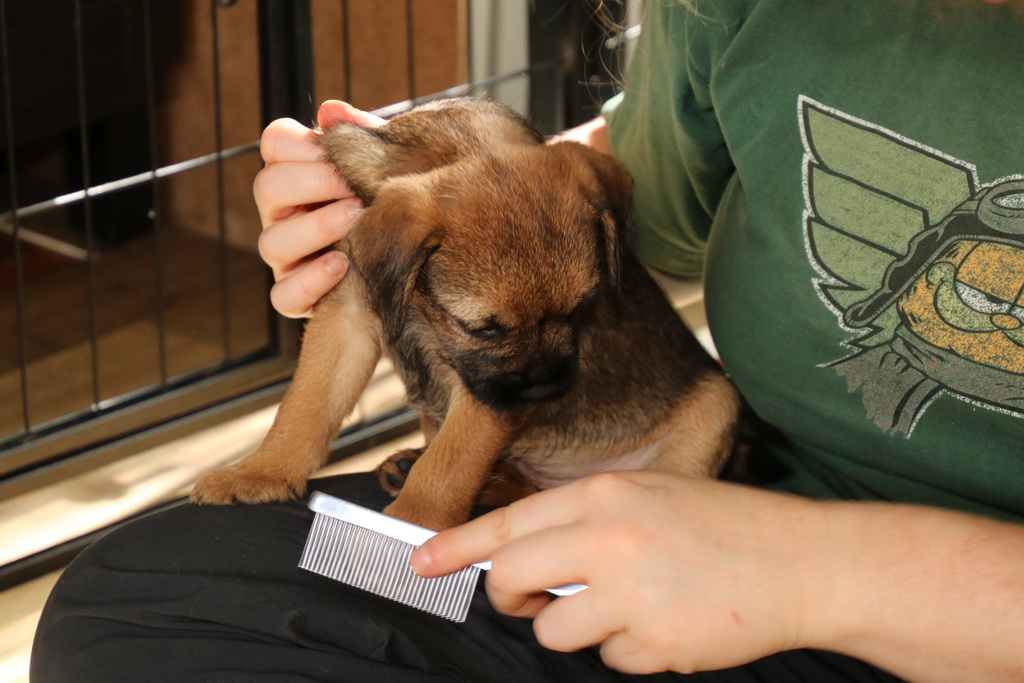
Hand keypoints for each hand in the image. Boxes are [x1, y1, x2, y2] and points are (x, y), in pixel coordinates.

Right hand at [254, 100, 383, 316]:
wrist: (416, 262)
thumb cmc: (392, 204)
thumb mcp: (385, 168)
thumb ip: (363, 137)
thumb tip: (331, 111)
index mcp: (298, 175)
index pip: (275, 144)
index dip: (302, 144)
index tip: (338, 152)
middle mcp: (282, 215)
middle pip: (267, 187)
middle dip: (312, 183)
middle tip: (353, 187)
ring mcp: (287, 258)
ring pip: (271, 243)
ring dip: (315, 228)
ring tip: (356, 220)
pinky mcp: (297, 297)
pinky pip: (283, 296)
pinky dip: (310, 281)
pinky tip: (343, 266)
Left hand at [411, 471, 828, 674]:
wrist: (801, 561)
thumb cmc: (724, 526)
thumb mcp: (650, 499)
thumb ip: (587, 523)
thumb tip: (527, 558)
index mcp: (605, 496)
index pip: (509, 522)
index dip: (456, 546)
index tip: (418, 562)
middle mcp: (609, 538)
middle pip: (510, 578)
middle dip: (509, 597)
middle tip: (530, 599)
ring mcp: (630, 593)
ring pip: (554, 629)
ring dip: (577, 628)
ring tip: (628, 609)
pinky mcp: (655, 643)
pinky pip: (611, 660)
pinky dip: (630, 652)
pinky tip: (667, 627)